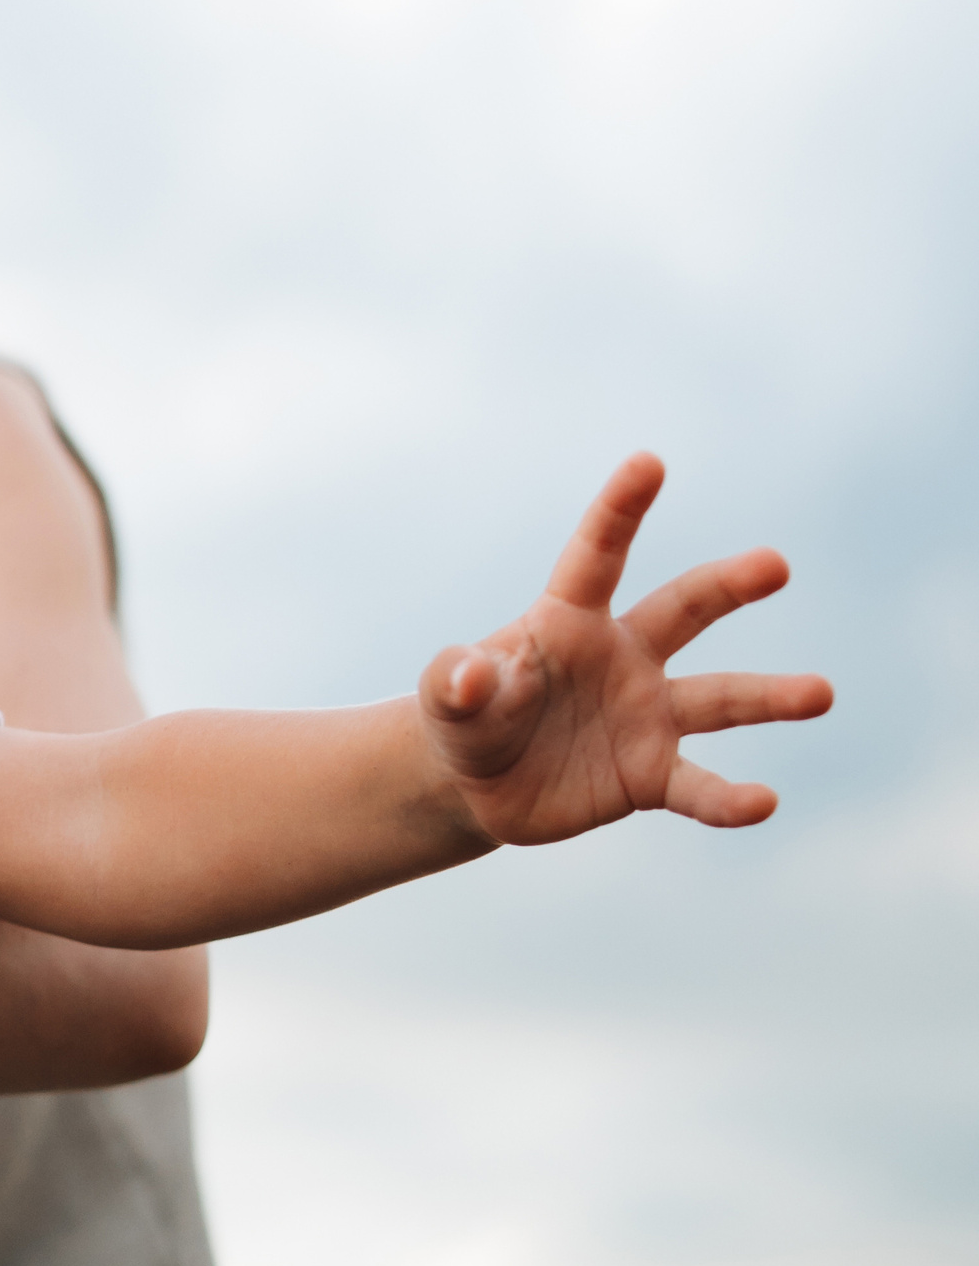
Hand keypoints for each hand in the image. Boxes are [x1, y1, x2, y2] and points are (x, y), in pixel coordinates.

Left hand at [421, 453, 832, 845]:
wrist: (478, 785)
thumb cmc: (464, 719)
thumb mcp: (445, 702)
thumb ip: (454, 683)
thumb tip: (469, 673)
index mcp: (569, 621)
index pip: (597, 556)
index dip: (620, 511)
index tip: (648, 462)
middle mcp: (622, 658)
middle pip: (684, 610)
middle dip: (729, 586)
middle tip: (775, 564)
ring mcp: (645, 716)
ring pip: (719, 700)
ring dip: (769, 697)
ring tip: (821, 692)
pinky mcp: (651, 776)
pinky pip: (699, 788)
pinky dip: (729, 799)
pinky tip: (763, 803)